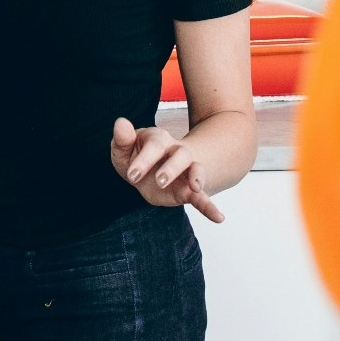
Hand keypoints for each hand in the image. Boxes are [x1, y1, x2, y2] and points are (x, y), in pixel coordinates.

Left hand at [110, 117, 224, 222]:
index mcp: (158, 140)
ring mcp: (186, 171)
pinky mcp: (188, 190)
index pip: (155, 146)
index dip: (144, 160)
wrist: (150, 171)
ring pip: (195, 169)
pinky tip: (219, 218)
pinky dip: (210, 207)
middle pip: (180, 155)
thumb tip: (120, 122)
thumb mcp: (124, 149)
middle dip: (171, 168)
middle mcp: (175, 153)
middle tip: (159, 181)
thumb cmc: (135, 156)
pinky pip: (202, 198)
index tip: (131, 175)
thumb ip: (122, 138)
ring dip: (196, 177)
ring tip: (196, 187)